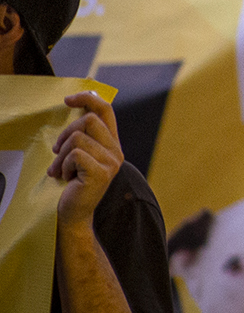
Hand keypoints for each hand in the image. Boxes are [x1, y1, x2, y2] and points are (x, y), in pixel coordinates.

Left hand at [47, 92, 122, 229]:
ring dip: (61, 154)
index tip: (68, 99)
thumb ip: (83, 136)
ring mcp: (111, 162)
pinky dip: (63, 165)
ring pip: (78, 137)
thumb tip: (75, 108)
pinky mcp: (101, 172)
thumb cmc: (74, 184)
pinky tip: (66, 177)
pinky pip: (75, 154)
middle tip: (57, 150)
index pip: (106, 110)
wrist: (75, 213)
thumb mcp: (80, 155)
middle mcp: (116, 151)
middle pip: (90, 120)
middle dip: (67, 132)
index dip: (88, 98)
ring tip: (60, 169)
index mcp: (112, 144)